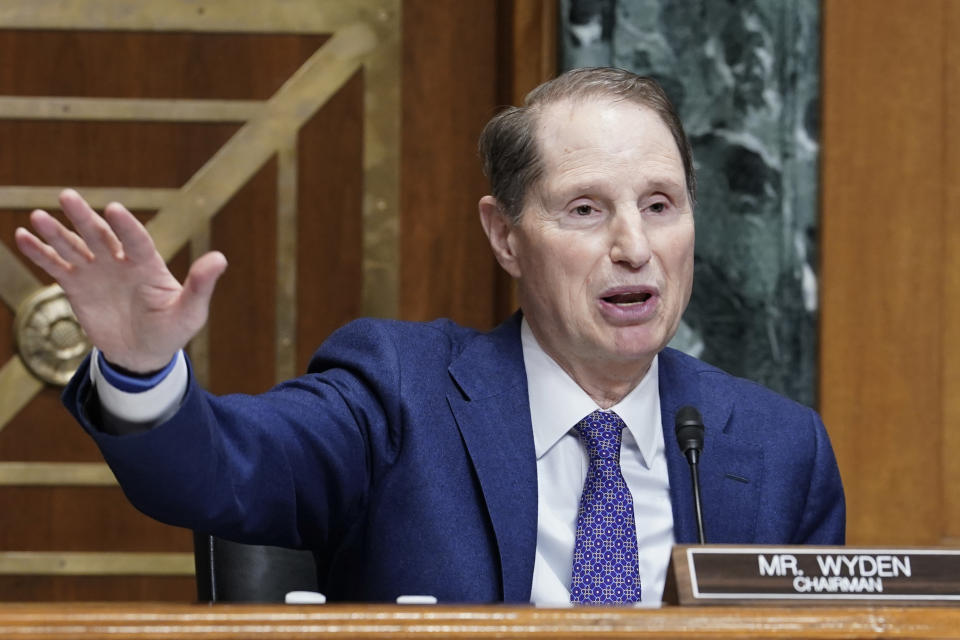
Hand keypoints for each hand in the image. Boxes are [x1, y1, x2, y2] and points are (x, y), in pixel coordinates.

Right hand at [14, 189, 226, 372]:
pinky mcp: (77, 286)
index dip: (126, 227)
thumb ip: (200, 285)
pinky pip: (55, 266)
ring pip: (74, 246)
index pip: (136, 240)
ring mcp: (96, 271)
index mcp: (148, 263)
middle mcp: (120, 261)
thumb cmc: (171, 330)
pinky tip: (22, 237)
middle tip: (68, 197)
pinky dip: (39, 253)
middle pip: (99, 235)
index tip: (114, 210)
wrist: (142, 354)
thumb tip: (220, 258)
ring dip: (56, 232)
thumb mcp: (190, 312)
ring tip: (39, 217)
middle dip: (84, 217)